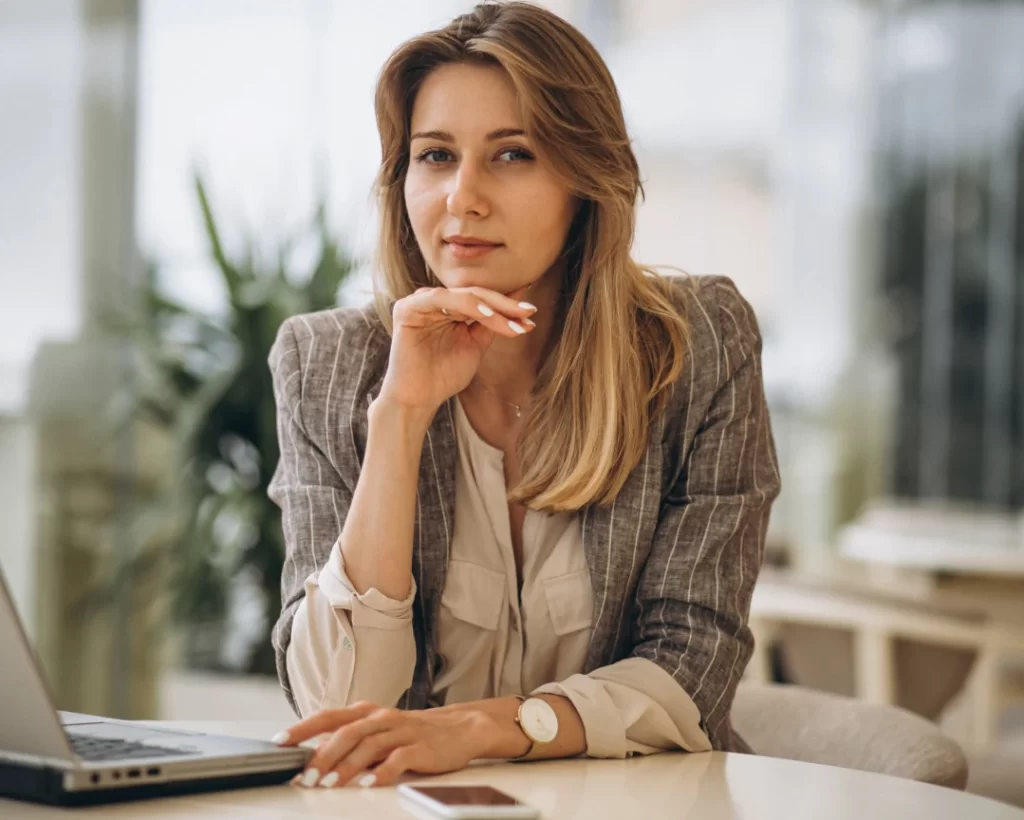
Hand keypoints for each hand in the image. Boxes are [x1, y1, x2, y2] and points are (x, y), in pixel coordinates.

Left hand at [276, 701, 494, 788]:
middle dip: (322, 755)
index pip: (329, 717)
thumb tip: (311, 759)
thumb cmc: (413, 733)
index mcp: (368, 712)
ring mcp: (403, 731)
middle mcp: (382, 718)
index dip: (303, 728)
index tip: (279, 742)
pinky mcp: (422, 747)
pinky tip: (369, 784)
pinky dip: (382, 772)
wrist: (462, 728)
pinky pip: (399, 759)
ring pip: (369, 745)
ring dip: (346, 766)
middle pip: (347, 732)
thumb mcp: (378, 732)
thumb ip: (350, 741)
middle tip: (304, 776)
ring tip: (328, 785)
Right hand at [377, 284, 537, 415]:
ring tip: (514, 320)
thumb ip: (492, 325)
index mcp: (449, 306)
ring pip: (463, 296)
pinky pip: (441, 299)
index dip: (508, 305)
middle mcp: (434, 300)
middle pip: (476, 294)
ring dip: (491, 307)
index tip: (532, 313)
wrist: (419, 399)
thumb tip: (522, 309)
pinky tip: (487, 314)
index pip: (482, 299)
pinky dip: (466, 304)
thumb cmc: (444, 374)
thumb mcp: (476, 345)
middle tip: (529, 312)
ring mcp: (420, 302)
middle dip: (505, 304)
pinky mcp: (407, 308)